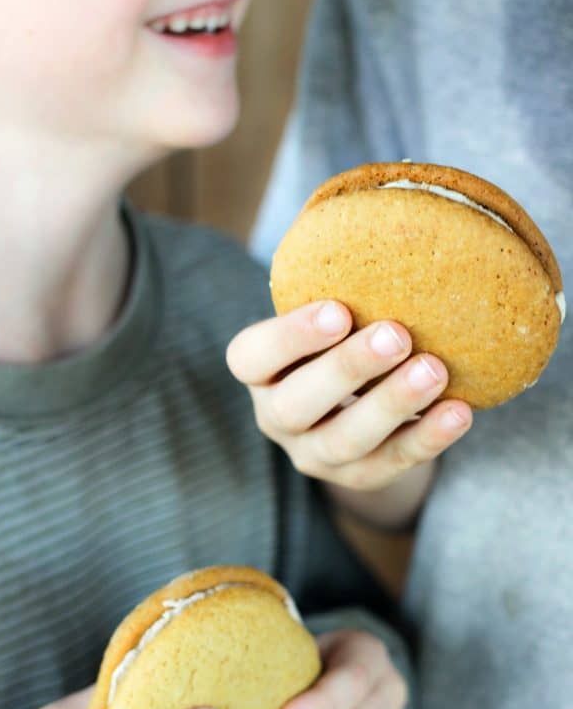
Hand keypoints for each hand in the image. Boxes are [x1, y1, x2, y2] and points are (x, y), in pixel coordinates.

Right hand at [227, 301, 472, 491]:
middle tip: (397, 335)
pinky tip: (458, 411)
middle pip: (296, 405)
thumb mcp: (326, 319)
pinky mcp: (357, 477)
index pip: (251, 357)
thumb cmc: (339, 341)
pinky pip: (391, 463)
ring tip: (434, 370)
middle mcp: (276, 417)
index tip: (339, 309)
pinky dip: (427, 438)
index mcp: (259, 372)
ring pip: (344, 441)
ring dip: (391, 404)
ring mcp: (314, 454)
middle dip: (347, 369)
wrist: (356, 408)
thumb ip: (339, 294)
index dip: (290, 336)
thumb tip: (389, 232)